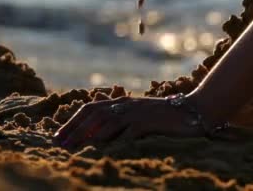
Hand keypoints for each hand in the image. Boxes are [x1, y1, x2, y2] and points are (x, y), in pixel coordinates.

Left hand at [52, 96, 203, 147]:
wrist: (194, 111)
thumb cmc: (166, 117)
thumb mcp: (140, 116)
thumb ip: (122, 122)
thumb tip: (99, 136)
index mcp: (123, 102)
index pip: (91, 109)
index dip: (72, 122)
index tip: (57, 137)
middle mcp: (127, 105)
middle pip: (94, 114)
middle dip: (74, 129)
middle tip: (58, 144)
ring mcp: (138, 113)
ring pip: (106, 122)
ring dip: (87, 136)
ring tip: (73, 148)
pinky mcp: (150, 123)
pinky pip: (128, 132)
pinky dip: (115, 141)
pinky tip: (103, 151)